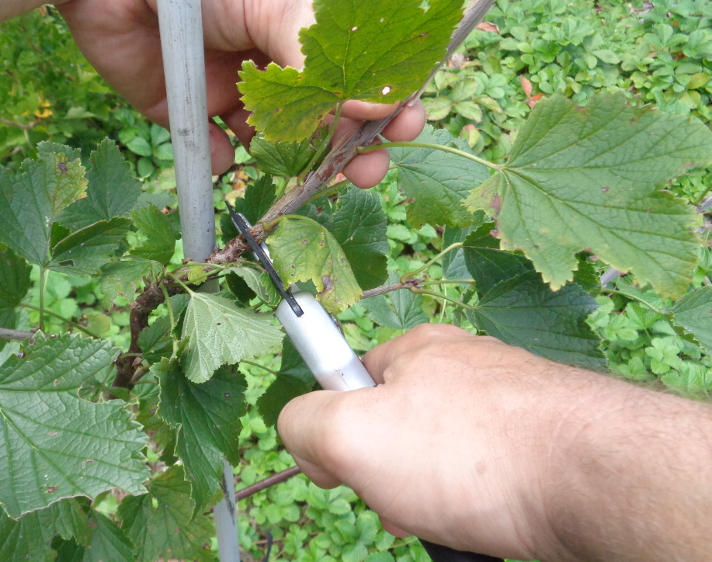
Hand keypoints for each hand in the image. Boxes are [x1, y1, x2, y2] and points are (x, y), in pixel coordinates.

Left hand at [54, 0, 425, 185]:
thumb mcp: (276, 9)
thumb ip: (322, 60)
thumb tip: (379, 105)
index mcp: (301, 31)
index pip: (358, 74)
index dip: (386, 102)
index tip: (404, 126)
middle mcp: (273, 64)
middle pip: (325, 117)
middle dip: (350, 147)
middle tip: (365, 171)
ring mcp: (233, 91)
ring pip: (277, 143)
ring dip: (295, 165)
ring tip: (305, 179)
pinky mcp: (190, 116)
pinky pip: (216, 153)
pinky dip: (223, 163)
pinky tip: (226, 153)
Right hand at [277, 324, 588, 559]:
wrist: (597, 480)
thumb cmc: (472, 452)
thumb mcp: (350, 435)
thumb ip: (302, 424)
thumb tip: (304, 433)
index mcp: (417, 349)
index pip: (348, 379)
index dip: (334, 430)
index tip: (347, 465)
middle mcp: (467, 369)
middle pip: (398, 428)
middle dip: (389, 477)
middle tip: (404, 501)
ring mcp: (512, 407)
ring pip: (445, 463)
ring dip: (433, 500)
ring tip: (453, 517)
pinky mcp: (548, 446)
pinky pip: (490, 482)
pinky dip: (480, 509)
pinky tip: (490, 523)